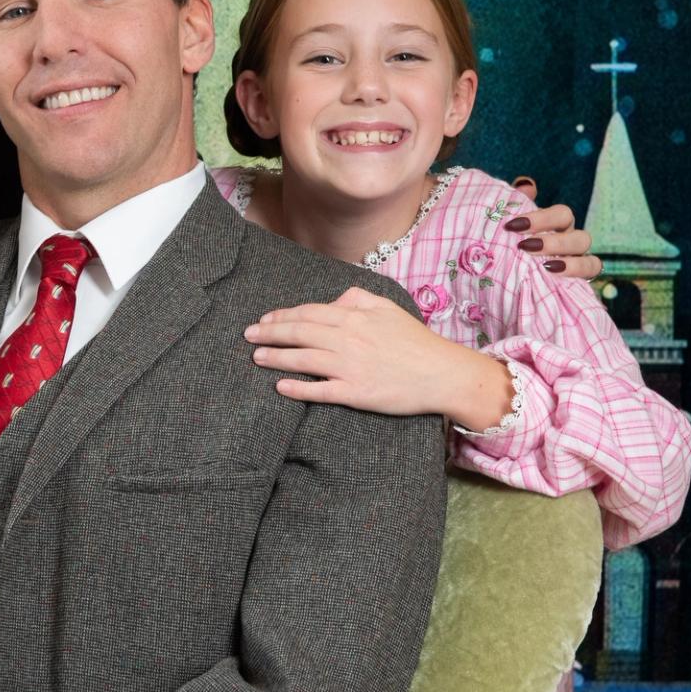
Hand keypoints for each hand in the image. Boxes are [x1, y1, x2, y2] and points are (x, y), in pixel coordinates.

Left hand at [244, 287, 513, 430]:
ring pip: (302, 359)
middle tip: (248, 335)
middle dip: (269, 333)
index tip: (264, 319)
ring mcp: (349, 367)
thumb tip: (334, 301)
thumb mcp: (388, 308)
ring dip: (275, 358)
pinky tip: (281, 387)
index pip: (308, 313)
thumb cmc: (416, 341)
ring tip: (257, 357)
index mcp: (354, 317)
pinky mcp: (354, 393)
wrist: (443, 373)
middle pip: (298, 333)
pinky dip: (297, 388)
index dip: (282, 316)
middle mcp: (347, 339)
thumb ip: (358, 298)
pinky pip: (318, 390)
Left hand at [502, 177, 601, 279]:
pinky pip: (589, 277)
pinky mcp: (578, 283)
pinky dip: (576, 275)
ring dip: (570, 263)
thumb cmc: (511, 244)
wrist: (507, 276)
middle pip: (579, 237)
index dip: (541, 219)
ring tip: (545, 266)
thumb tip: (527, 184)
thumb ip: (517, 203)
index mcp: (558, 227)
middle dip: (554, 243)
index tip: (512, 226)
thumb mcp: (511, 225)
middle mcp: (572, 244)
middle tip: (525, 247)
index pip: (561, 215)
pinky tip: (554, 277)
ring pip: (590, 260)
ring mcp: (578, 265)